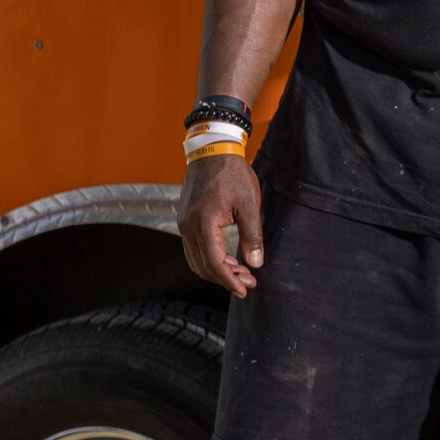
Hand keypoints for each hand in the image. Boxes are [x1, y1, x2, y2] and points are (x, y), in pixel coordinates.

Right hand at [179, 156, 263, 296]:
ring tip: (241, 271)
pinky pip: (194, 247)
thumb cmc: (232, 174)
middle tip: (248, 282)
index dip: (230, 281)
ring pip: (196, 259)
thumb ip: (252, 236)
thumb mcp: (249, 205)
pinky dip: (210, 257)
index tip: (245, 290)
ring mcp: (183, 223)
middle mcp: (187, 227)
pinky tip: (229, 257)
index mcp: (203, 225)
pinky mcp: (185, 218)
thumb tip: (255, 263)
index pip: (214, 264)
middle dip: (225, 278)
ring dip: (217, 269)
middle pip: (202, 266)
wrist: (211, 149)